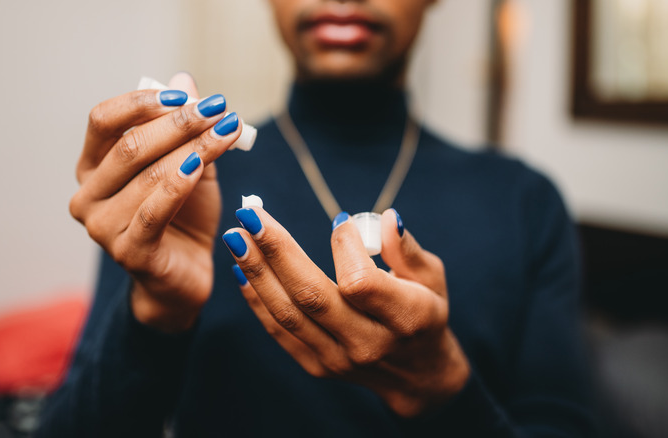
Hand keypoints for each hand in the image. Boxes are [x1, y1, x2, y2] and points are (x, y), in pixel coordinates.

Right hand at [69, 73, 242, 331]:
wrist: (187, 274)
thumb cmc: (183, 216)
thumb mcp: (186, 164)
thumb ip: (182, 128)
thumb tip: (184, 79)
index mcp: (92, 168)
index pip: (103, 120)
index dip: (143, 102)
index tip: (187, 96)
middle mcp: (87, 196)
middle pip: (129, 146)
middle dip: (179, 123)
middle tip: (218, 110)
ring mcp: (103, 228)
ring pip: (150, 175)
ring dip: (195, 149)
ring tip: (229, 131)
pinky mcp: (130, 252)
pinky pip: (156, 209)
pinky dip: (181, 182)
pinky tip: (203, 165)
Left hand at [224, 208, 469, 417]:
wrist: (418, 376)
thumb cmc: (426, 313)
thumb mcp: (432, 278)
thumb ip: (406, 250)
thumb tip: (386, 218)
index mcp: (405, 318)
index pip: (360, 283)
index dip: (345, 247)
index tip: (339, 219)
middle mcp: (368, 343)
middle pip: (312, 296)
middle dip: (276, 251)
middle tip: (250, 214)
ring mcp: (338, 359)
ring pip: (288, 314)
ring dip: (257, 272)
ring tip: (235, 236)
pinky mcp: (317, 366)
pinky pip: (280, 331)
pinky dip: (257, 299)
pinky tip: (240, 268)